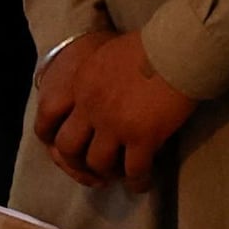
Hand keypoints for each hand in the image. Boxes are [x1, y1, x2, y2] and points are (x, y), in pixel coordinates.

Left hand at [31, 25, 201, 186]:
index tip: (65, 146)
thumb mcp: (109, 55)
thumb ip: (97, 78)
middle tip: (93, 166)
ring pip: (99, 163)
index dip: (52, 135)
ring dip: (109, 173)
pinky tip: (143, 183)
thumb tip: (103, 93)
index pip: (49, 116)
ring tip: (121, 176)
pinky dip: (137, 182)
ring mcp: (115, 125)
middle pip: (68, 147)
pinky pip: (134, 171)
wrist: (178, 47)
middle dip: (78, 162)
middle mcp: (91, 108)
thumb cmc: (152, 44)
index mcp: (81, 84)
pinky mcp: (142, 138)